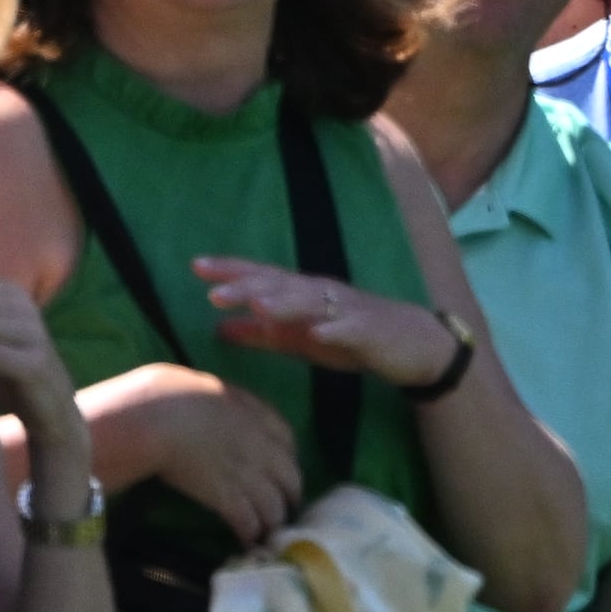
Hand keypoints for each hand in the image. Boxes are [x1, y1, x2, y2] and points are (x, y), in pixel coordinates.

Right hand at [94, 360, 302, 542]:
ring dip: (273, 523)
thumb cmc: (174, 394)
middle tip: (283, 509)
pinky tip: (246, 541)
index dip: (287, 460)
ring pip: (275, 507)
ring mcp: (248, 476)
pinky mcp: (227, 498)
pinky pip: (249, 521)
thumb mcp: (215, 389)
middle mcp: (263, 449)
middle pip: (292, 480)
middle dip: (290, 497)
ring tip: (266, 534)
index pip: (289, 442)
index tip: (280, 470)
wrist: (157, 417)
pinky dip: (249, 533)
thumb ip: (231, 404)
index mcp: (260, 418)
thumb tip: (229, 408)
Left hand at [193, 256, 458, 388]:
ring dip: (285, 302)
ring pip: (313, 303)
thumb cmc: (353, 338)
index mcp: (304, 295)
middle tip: (214, 291)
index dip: (232, 271)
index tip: (196, 266)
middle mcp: (323, 295)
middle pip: (282, 286)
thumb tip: (217, 329)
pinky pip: (351, 329)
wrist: (414, 345)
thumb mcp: (302, 338)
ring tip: (257, 305)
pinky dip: (335, 329)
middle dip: (249, 286)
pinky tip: (318, 333)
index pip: (263, 277)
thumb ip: (262, 334)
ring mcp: (347, 310)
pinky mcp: (371, 330)